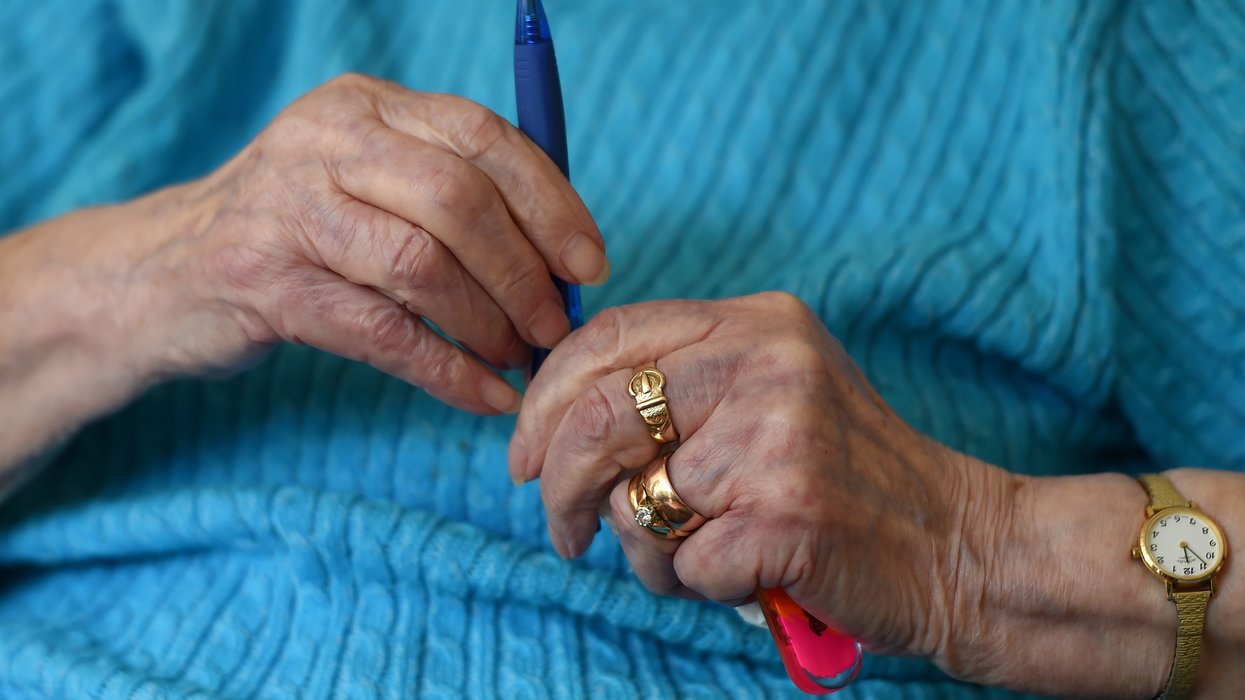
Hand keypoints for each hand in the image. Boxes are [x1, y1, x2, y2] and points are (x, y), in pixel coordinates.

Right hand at [124, 73, 606, 412]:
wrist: (162, 273)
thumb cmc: (296, 231)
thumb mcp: (366, 182)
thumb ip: (451, 195)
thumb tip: (564, 258)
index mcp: (366, 107)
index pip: (482, 135)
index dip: (551, 203)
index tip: (589, 263)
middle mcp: (325, 143)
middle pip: (459, 200)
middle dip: (524, 273)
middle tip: (556, 325)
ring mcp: (288, 211)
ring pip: (421, 266)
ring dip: (490, 324)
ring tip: (521, 359)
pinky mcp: (265, 285)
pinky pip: (382, 334)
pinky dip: (448, 371)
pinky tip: (485, 397)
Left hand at [509, 292, 1014, 662]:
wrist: (961, 546)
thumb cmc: (848, 477)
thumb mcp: (774, 391)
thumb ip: (683, 383)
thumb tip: (554, 419)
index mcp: (756, 322)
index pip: (607, 338)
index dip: (544, 400)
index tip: (520, 453)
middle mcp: (766, 363)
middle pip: (599, 417)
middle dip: (557, 487)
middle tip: (564, 532)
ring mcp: (778, 437)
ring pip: (634, 503)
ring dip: (646, 551)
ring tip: (698, 555)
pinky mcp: (788, 515)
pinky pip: (683, 564)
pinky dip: (699, 585)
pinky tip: (748, 574)